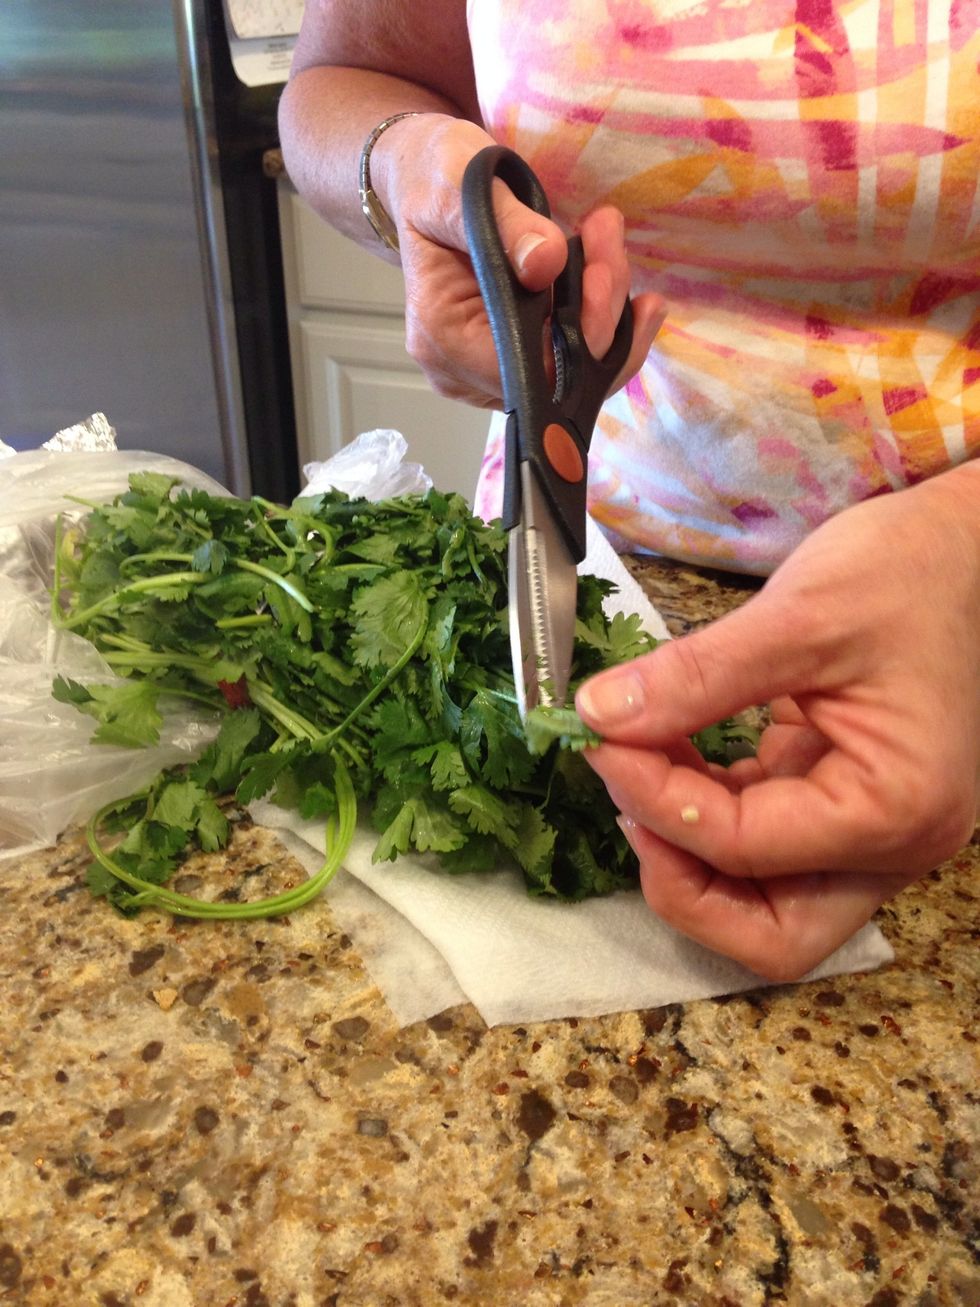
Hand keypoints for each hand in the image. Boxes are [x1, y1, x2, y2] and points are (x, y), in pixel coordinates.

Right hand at [375, 114, 665, 406]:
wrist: (428, 185)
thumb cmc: (437, 180)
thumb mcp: (463, 181)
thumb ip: (507, 223)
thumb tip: (547, 263)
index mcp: (441, 334)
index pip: (527, 366)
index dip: (579, 332)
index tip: (604, 270)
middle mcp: (459, 371)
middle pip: (554, 375)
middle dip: (601, 315)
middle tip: (610, 238)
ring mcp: (483, 376)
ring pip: (571, 377)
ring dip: (610, 321)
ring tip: (615, 250)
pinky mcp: (508, 365)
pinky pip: (568, 369)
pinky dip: (605, 334)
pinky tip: (636, 301)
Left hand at [575, 466, 979, 979]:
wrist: (959, 552)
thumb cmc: (903, 575)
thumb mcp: (796, 616)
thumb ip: (695, 676)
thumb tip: (601, 716)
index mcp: (895, 808)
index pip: (744, 849)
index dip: (657, 801)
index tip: (602, 741)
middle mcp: (891, 844)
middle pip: (770, 934)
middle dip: (682, 885)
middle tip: (624, 804)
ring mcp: (868, 832)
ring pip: (761, 901)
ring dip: (686, 851)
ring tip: (637, 770)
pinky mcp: (839, 805)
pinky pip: (762, 843)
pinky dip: (706, 813)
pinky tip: (670, 756)